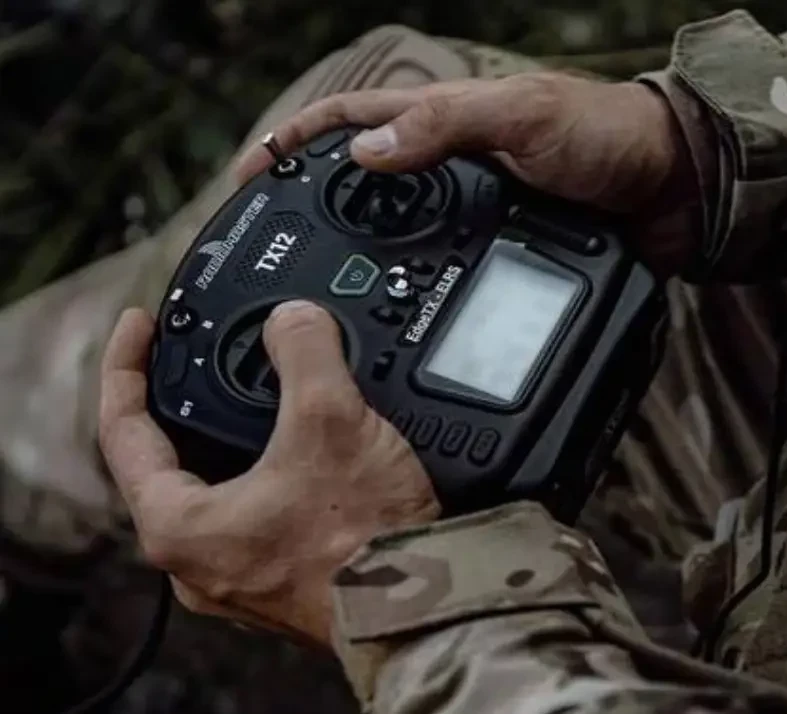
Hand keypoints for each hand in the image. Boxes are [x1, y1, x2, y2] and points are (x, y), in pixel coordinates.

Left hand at [98, 301, 439, 646]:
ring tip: (252, 392)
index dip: (126, 364)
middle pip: (169, 461)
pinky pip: (256, 509)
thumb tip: (295, 320)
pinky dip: (268, 468)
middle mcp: (199, 561)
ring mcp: (241, 575)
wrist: (426, 604)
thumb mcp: (332, 422)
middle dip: (185, 401)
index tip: (141, 326)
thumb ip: (305, 352)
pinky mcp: (284, 578)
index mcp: (180, 527)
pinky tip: (301, 448)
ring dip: (231, 435)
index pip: (123, 431)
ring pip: (216, 487)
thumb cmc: (368, 542)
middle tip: (195, 356)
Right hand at [234, 73, 696, 275]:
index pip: (349, 122)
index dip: (293, 143)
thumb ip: (446, 129)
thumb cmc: (607, 136)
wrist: (674, 191)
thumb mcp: (522, 118)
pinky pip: (444, 270)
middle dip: (312, 211)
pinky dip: (417, 289)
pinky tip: (402, 321)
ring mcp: (474, 213)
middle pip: (360, 188)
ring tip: (326, 300)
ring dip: (362, 261)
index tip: (249, 177)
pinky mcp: (501, 252)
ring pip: (399, 238)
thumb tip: (364, 155)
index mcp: (445, 118)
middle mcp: (450, 166)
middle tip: (275, 256)